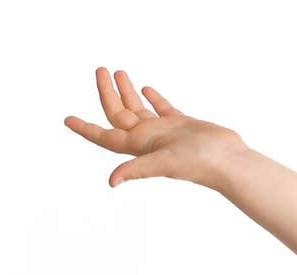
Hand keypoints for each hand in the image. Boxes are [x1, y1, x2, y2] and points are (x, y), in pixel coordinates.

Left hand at [64, 67, 246, 190]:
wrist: (229, 161)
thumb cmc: (200, 163)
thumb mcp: (163, 162)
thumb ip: (136, 169)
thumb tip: (112, 182)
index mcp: (140, 146)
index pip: (105, 136)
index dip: (85, 129)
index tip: (67, 119)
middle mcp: (149, 140)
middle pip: (119, 115)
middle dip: (107, 94)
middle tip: (100, 70)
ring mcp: (165, 133)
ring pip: (139, 110)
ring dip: (127, 92)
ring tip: (119, 71)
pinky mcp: (182, 125)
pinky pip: (161, 109)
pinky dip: (152, 99)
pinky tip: (145, 89)